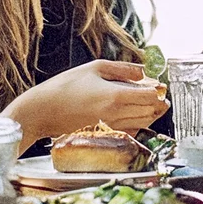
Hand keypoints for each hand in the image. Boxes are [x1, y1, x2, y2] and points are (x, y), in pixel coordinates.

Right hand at [5, 60, 168, 139]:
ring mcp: (112, 127)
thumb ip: (122, 69)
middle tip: (160, 95)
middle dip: (159, 103)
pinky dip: (138, 123)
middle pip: (151, 112)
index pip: (150, 96)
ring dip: (151, 114)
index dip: (158, 90)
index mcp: (116, 96)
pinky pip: (131, 130)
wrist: (42, 112)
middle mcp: (117, 114)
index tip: (159, 85)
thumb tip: (143, 72)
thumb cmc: (64, 87)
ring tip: (151, 103)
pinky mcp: (105, 134)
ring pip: (143, 123)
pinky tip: (134, 114)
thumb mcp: (94, 68)